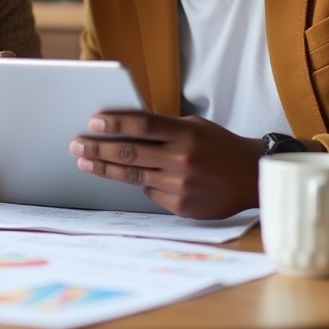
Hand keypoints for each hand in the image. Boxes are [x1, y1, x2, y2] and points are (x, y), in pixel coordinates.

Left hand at [69, 111, 265, 218]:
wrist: (252, 177)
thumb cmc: (219, 146)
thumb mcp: (195, 126)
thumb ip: (164, 128)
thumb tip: (124, 128)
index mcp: (186, 133)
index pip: (142, 124)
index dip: (115, 123)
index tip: (92, 122)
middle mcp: (182, 159)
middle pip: (130, 152)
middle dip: (98, 148)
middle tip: (77, 145)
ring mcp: (181, 185)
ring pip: (133, 176)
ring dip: (105, 168)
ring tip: (85, 162)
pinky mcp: (181, 206)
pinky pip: (150, 194)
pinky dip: (139, 184)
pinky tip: (127, 177)